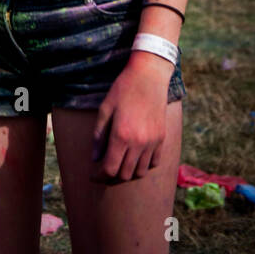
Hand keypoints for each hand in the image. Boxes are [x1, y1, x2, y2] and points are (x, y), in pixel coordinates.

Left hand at [91, 52, 172, 183]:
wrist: (149, 76)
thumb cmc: (123, 90)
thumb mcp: (105, 109)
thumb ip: (99, 136)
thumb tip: (95, 158)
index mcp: (121, 136)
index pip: (109, 169)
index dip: (99, 176)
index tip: (93, 175)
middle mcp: (138, 143)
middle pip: (125, 174)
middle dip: (111, 176)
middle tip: (103, 171)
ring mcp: (152, 142)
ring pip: (140, 172)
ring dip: (128, 173)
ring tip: (119, 165)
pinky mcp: (162, 138)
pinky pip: (154, 163)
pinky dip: (144, 166)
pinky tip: (135, 158)